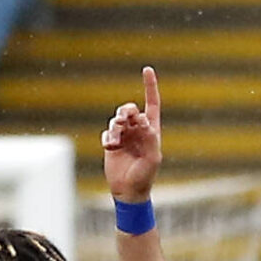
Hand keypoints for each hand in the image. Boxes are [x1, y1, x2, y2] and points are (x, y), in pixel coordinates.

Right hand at [102, 67, 163, 203]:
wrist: (128, 191)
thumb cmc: (145, 176)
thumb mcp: (152, 158)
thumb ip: (149, 139)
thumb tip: (143, 120)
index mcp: (151, 130)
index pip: (152, 104)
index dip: (150, 87)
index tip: (147, 70)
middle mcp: (138, 130)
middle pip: (130, 110)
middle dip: (126, 112)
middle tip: (125, 120)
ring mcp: (124, 136)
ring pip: (117, 119)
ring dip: (116, 126)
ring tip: (116, 141)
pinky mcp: (112, 143)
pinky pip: (107, 133)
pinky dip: (108, 138)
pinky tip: (111, 148)